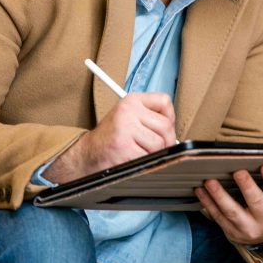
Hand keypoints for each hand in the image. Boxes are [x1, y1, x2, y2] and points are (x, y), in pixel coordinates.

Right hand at [44, 92, 176, 183]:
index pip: (164, 101)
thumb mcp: (128, 117)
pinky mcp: (124, 146)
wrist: (87, 154)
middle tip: (155, 147)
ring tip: (138, 151)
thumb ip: (150, 117)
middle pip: (166, 126)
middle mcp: (128, 110)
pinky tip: (131, 158)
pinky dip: (143, 163)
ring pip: (159, 144)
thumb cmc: (111, 137)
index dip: (169, 117)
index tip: (162, 128)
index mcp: (131, 100)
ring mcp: (125, 128)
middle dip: (166, 141)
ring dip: (153, 153)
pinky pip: (148, 157)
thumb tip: (174, 131)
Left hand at [194, 164, 262, 245]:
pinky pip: (218, 217)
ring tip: (210, 181)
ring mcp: (247, 228)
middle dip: (247, 187)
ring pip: (232, 211)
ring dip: (220, 195)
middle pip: (256, 203)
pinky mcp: (232, 231)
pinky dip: (207, 203)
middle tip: (238, 171)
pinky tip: (200, 190)